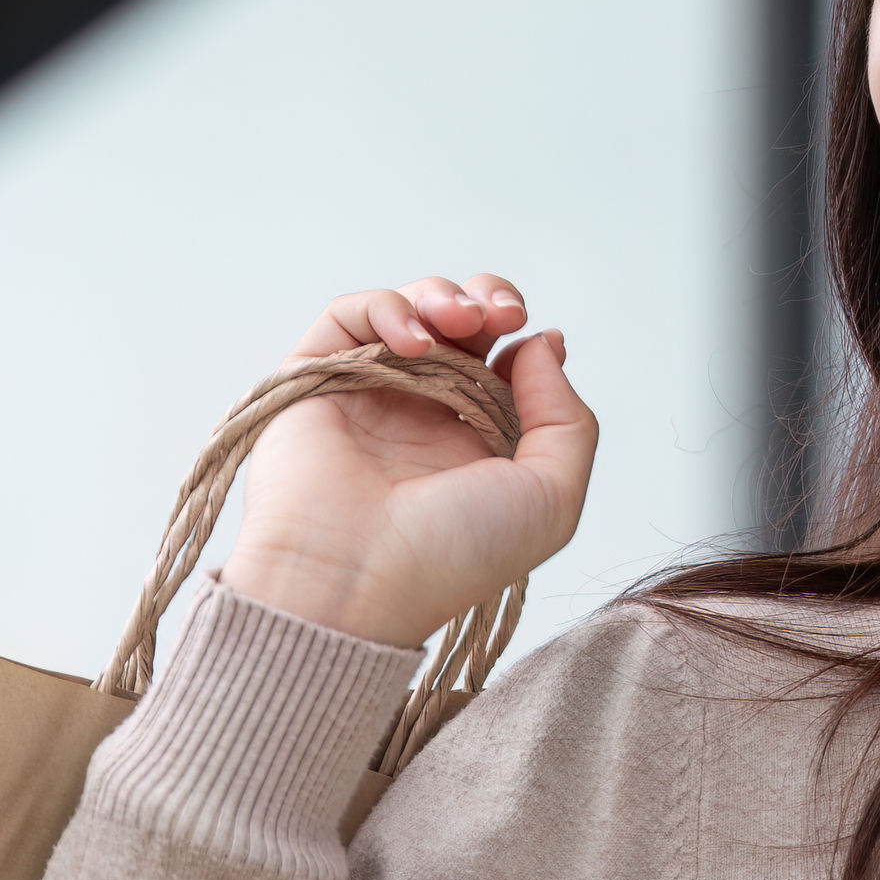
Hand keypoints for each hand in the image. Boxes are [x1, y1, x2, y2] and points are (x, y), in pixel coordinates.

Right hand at [218, 276, 597, 648]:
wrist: (356, 582)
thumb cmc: (453, 554)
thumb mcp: (551, 498)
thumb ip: (566, 418)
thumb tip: (540, 344)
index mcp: (475, 443)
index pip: (501, 362)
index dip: (520, 336)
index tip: (531, 339)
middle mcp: (421, 415)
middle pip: (458, 324)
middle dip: (486, 299)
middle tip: (502, 314)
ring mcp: (367, 396)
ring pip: (406, 311)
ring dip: (440, 297)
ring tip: (459, 320)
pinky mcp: (313, 381)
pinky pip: (346, 318)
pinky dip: (385, 308)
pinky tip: (415, 341)